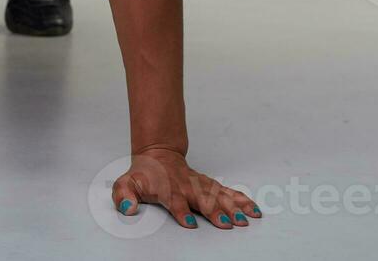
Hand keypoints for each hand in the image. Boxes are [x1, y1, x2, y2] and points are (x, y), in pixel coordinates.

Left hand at [111, 146, 260, 229]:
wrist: (158, 154)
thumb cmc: (144, 175)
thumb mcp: (126, 183)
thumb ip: (124, 196)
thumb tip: (128, 208)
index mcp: (168, 189)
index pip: (175, 200)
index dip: (181, 211)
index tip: (190, 223)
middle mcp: (187, 187)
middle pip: (203, 199)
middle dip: (216, 211)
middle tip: (229, 223)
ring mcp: (200, 185)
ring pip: (219, 195)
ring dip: (234, 207)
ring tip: (247, 219)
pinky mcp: (210, 185)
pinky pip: (228, 192)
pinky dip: (242, 199)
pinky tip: (253, 209)